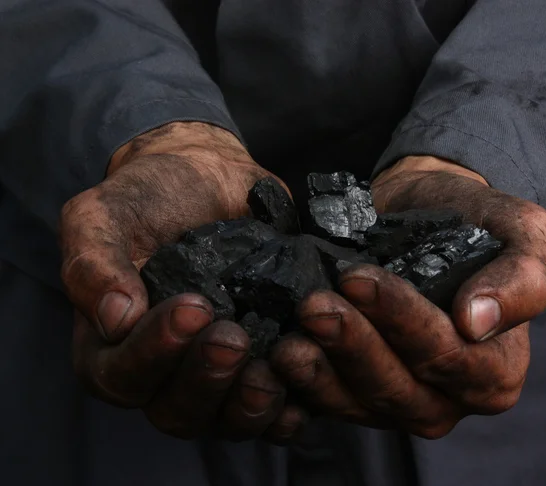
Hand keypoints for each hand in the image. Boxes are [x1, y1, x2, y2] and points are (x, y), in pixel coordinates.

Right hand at [60, 122, 306, 442]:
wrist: (210, 180)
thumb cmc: (149, 199)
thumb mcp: (103, 217)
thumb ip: (93, 264)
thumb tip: (114, 320)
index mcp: (114, 347)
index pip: (120, 375)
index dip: (154, 352)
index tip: (191, 308)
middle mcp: (164, 372)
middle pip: (176, 410)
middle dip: (206, 379)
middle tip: (234, 338)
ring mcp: (215, 375)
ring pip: (225, 420)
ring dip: (249, 405)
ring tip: (272, 372)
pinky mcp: (259, 366)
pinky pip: (271, 408)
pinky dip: (287, 409)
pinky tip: (304, 393)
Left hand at [271, 156, 545, 437]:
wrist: (419, 211)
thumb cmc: (474, 221)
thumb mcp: (522, 233)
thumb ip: (522, 277)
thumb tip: (478, 321)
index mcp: (495, 370)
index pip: (451, 359)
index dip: (405, 324)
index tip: (361, 282)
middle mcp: (448, 396)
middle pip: (400, 389)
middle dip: (354, 347)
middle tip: (314, 306)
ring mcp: (399, 398)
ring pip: (360, 402)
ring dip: (322, 372)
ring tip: (289, 339)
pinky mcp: (357, 391)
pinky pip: (330, 401)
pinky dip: (304, 383)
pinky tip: (279, 354)